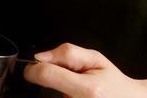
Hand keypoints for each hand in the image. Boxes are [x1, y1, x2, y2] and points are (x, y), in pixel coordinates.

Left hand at [23, 44, 146, 97]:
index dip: (33, 69)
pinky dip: (63, 95)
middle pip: (45, 90)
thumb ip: (67, 54)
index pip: (46, 75)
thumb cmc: (113, 82)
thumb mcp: (95, 59)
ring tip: (73, 90)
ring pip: (50, 97)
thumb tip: (40, 57)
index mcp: (89, 89)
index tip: (33, 68)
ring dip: (56, 91)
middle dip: (50, 81)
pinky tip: (74, 95)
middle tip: (66, 80)